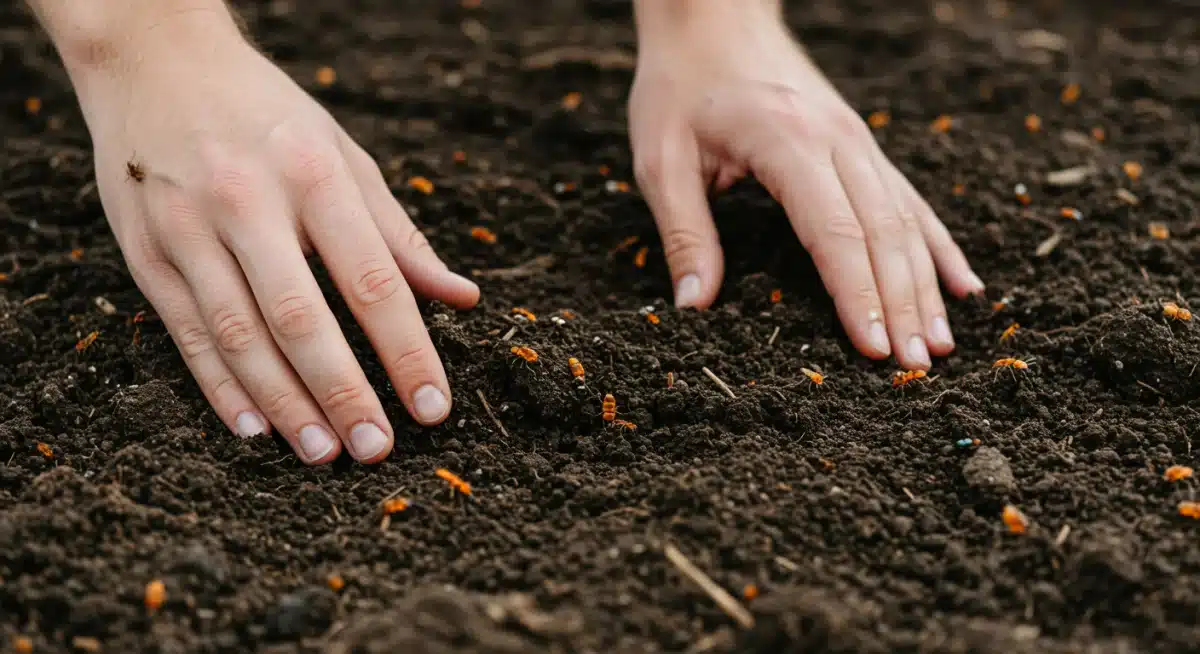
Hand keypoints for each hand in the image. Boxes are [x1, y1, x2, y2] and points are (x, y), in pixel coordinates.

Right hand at [71, 16, 477, 463]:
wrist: (153, 60)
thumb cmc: (269, 115)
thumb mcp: (344, 154)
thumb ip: (400, 234)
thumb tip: (461, 299)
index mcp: (313, 174)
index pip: (372, 280)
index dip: (406, 351)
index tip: (434, 407)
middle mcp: (247, 202)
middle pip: (302, 318)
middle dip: (344, 391)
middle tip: (377, 449)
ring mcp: (187, 228)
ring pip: (239, 336)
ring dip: (285, 403)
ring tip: (324, 452)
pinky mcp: (144, 250)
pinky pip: (185, 332)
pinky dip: (219, 387)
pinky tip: (253, 428)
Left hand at [628, 3, 983, 369]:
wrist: (714, 17)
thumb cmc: (680, 86)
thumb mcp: (660, 159)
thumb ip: (683, 234)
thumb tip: (693, 307)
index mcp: (786, 141)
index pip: (834, 230)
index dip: (856, 293)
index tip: (873, 348)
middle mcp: (836, 140)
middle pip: (882, 232)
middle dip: (902, 304)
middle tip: (915, 369)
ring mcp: (858, 140)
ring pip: (905, 219)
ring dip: (926, 284)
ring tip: (940, 345)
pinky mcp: (862, 144)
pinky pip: (911, 199)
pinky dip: (938, 244)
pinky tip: (964, 285)